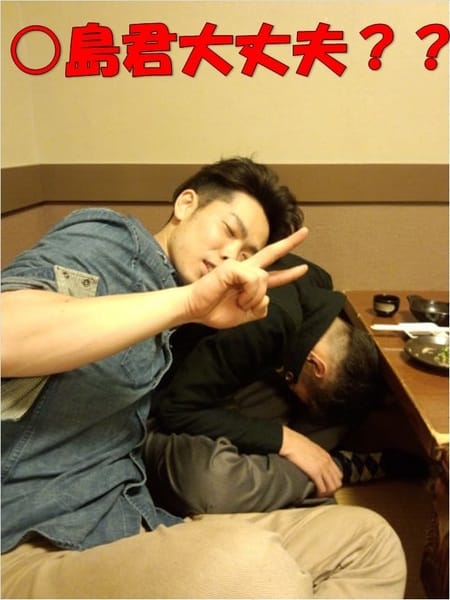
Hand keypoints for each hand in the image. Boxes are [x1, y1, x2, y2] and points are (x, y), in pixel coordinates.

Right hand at [186, 228, 308, 328]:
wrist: (194, 309)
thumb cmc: (213, 311)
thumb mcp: (243, 316)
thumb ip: (259, 309)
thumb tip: (266, 299)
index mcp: (248, 281)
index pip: (272, 274)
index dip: (289, 273)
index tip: (304, 268)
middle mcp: (245, 270)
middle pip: (271, 253)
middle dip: (290, 242)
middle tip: (306, 232)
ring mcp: (239, 267)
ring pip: (264, 280)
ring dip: (254, 298)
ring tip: (240, 303)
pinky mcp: (232, 267)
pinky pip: (254, 280)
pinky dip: (249, 295)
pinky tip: (238, 299)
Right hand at [279, 426, 342, 496]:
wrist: (291, 442)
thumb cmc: (297, 444)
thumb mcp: (312, 448)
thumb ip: (316, 456)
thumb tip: (314, 462)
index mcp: (326, 456)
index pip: (338, 474)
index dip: (334, 482)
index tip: (328, 486)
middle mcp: (327, 463)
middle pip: (337, 482)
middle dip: (331, 490)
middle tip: (324, 493)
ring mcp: (322, 468)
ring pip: (332, 487)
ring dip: (326, 493)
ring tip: (319, 495)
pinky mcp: (315, 473)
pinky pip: (322, 488)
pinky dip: (320, 493)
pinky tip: (315, 494)